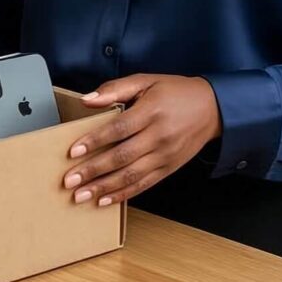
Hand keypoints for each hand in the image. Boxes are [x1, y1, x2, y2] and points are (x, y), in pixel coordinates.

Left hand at [63, 74, 221, 206]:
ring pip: (131, 175)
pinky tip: (105, 200)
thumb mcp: (145, 81)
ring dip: (104, 188)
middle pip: (122, 157)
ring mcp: (165, 156)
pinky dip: (123, 194)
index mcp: (151, 112)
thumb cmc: (175, 92)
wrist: (212, 109)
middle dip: (93, 171)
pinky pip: (144, 184)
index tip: (73, 151)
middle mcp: (159, 136)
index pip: (119, 129)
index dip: (95, 141)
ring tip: (80, 195)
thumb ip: (115, 89)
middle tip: (69, 181)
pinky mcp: (168, 168)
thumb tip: (87, 99)